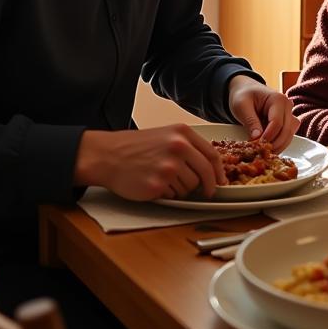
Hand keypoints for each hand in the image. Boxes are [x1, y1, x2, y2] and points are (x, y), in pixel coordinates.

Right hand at [74, 125, 224, 200]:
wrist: (107, 155)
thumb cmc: (136, 147)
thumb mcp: (166, 135)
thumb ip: (189, 147)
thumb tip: (212, 167)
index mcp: (182, 133)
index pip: (212, 155)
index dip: (219, 171)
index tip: (221, 181)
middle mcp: (178, 147)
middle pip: (205, 173)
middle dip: (209, 186)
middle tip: (207, 192)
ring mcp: (168, 166)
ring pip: (190, 187)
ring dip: (182, 188)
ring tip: (163, 178)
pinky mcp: (158, 184)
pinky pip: (174, 195)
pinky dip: (168, 194)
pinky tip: (153, 183)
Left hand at [228, 75, 298, 151]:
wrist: (246, 89)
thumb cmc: (243, 95)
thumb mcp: (241, 106)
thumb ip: (250, 121)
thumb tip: (257, 138)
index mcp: (278, 99)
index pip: (277, 122)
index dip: (268, 136)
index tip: (257, 145)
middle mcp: (288, 106)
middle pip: (286, 130)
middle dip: (274, 143)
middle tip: (260, 152)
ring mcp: (289, 114)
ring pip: (290, 134)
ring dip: (279, 145)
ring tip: (264, 152)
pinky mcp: (287, 121)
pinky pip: (288, 135)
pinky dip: (280, 143)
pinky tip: (269, 148)